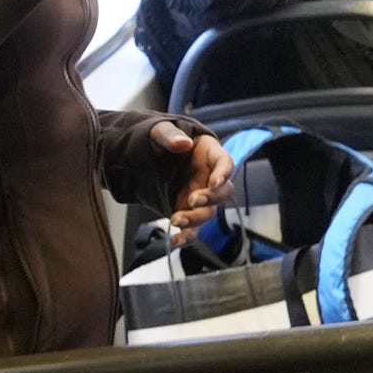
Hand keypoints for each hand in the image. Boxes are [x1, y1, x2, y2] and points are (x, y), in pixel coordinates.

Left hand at [149, 121, 232, 243]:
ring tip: (176, 219)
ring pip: (209, 212)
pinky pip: (193, 227)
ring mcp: (200, 196)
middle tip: (193, 199)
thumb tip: (182, 144)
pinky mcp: (187, 211)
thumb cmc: (160, 142)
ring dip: (197, 218)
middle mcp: (209, 178)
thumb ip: (169, 135)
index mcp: (209, 155)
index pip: (225, 163)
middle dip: (212, 199)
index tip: (214, 182)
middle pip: (223, 192)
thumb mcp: (159, 131)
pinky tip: (176, 241)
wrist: (147, 159)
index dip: (223, 173)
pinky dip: (187, 236)